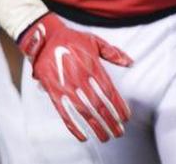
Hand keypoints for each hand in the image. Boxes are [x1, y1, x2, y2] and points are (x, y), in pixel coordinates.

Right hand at [18, 13, 132, 141]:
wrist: (44, 39)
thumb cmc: (73, 40)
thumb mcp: (96, 41)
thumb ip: (114, 53)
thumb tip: (131, 63)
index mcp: (93, 67)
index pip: (109, 92)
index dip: (119, 106)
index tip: (126, 117)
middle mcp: (81, 80)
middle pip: (99, 105)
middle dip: (110, 121)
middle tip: (119, 133)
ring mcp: (66, 87)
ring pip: (84, 112)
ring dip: (95, 126)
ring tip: (105, 137)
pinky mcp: (53, 92)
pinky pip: (64, 113)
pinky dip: (73, 126)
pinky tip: (82, 136)